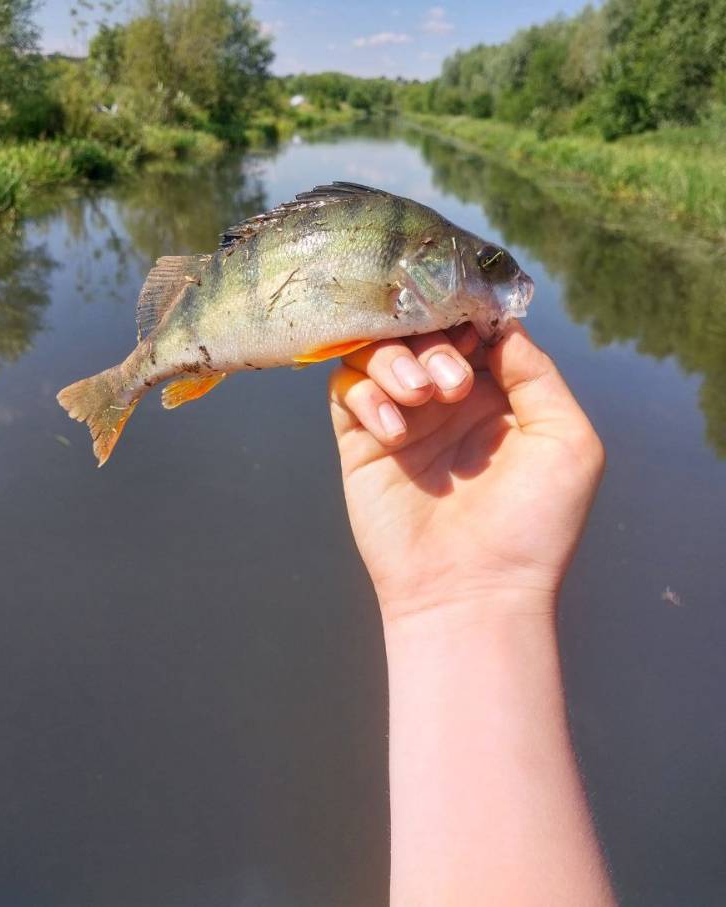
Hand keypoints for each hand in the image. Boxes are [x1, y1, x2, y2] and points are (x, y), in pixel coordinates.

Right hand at [329, 323, 604, 625]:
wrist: (473, 593)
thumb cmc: (533, 525)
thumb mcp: (566, 441)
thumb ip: (536, 373)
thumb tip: (497, 324)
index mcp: (497, 396)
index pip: (469, 328)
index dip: (465, 318)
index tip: (468, 334)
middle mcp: (447, 401)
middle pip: (420, 331)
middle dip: (432, 343)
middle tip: (448, 384)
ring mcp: (403, 420)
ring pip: (378, 351)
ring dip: (395, 362)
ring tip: (418, 399)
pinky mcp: (361, 444)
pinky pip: (346, 390)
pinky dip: (365, 395)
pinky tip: (393, 431)